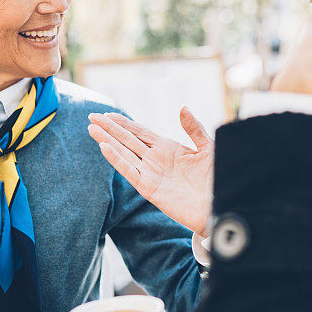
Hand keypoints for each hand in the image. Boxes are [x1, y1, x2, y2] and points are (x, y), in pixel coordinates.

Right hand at [88, 108, 213, 235]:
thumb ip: (194, 128)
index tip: (107, 114)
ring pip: (124, 154)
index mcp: (167, 148)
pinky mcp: (150, 189)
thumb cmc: (216, 178)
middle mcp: (155, 160)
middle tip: (91, 117)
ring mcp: (151, 174)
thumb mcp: (208, 148)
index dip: (123, 123)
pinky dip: (117, 160)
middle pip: (127, 140)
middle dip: (109, 129)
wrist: (220, 204)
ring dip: (107, 141)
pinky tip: (104, 147)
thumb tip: (182, 107)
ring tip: (92, 129)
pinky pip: (130, 172)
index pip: (139, 132)